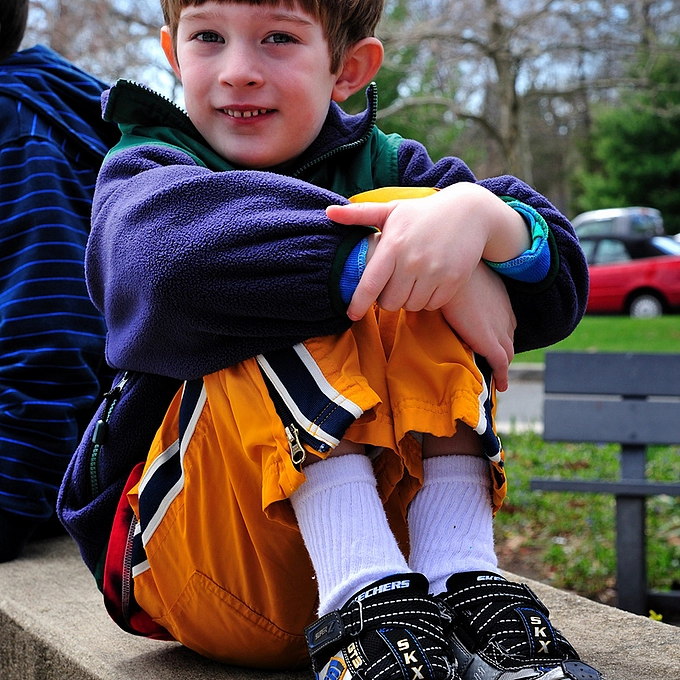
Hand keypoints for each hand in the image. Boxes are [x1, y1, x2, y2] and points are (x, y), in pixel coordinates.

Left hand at [327, 183, 528, 322]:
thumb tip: (328, 212)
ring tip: (411, 281)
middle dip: (387, 299)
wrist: (469, 212)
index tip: (350, 314)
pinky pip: (432, 305)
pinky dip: (428, 300)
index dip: (357, 304)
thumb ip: (359, 215)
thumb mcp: (391, 210)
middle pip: (390, 302)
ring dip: (408, 300)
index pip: (369, 285)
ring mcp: (435, 272)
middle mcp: (413, 261)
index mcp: (393, 245)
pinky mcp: (454, 281)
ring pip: (411, 306)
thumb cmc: (422, 213)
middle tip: (393, 285)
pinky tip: (428, 283)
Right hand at [440, 263, 515, 391]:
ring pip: (507, 353)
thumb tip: (438, 291)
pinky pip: (501, 363)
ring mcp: (499, 329)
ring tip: (497, 376)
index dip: (500, 333)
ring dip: (503, 364)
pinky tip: (500, 385)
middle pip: (508, 338)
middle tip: (496, 362)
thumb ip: (455, 289)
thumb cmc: (449, 274)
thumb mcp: (456, 280)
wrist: (454, 277)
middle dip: (504, 351)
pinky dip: (502, 375)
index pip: (505, 321)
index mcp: (499, 298)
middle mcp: (505, 315)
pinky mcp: (490, 342)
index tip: (494, 340)